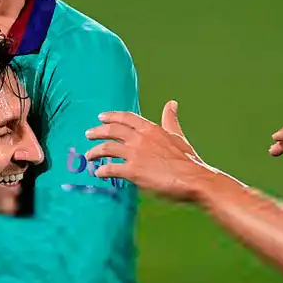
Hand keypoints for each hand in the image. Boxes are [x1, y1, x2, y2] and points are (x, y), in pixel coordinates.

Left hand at [85, 101, 209, 201]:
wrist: (194, 178)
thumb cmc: (188, 159)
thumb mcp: (177, 135)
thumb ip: (170, 119)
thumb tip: (172, 103)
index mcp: (150, 128)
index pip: (126, 117)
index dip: (111, 116)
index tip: (101, 117)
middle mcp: (140, 138)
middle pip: (111, 130)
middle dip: (97, 131)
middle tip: (88, 134)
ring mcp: (135, 154)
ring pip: (106, 148)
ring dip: (95, 151)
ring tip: (89, 156)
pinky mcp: (132, 171)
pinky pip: (110, 169)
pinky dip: (102, 170)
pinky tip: (98, 173)